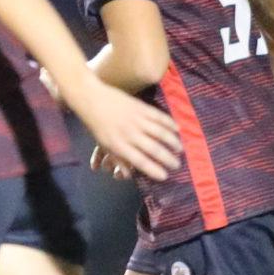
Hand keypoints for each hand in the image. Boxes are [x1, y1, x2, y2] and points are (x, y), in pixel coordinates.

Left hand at [67, 79, 181, 181]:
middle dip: (168, 159)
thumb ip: (118, 159)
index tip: (165, 176)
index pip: (140, 161)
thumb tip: (130, 174)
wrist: (93, 99)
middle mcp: (130, 134)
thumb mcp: (104, 145)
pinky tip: (177, 129)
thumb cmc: (97, 125)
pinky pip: (159, 117)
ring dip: (173, 142)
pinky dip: (170, 123)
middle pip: (154, 149)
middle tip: (177, 165)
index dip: (153, 169)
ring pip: (160, 133)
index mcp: (119, 145)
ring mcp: (137, 119)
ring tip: (180, 149)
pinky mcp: (141, 107)